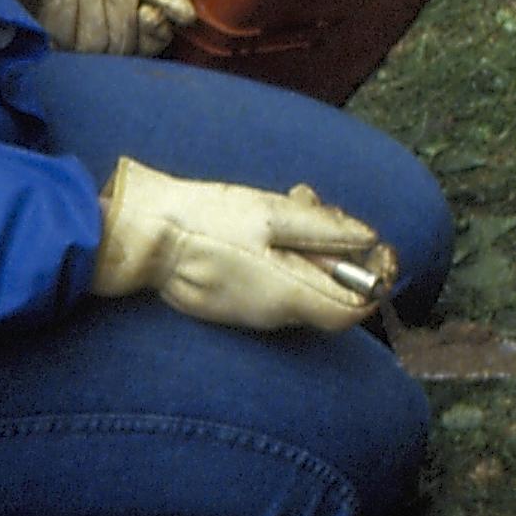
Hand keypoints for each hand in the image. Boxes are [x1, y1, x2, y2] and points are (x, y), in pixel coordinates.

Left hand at [0, 0, 198, 56]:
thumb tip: (185, 17)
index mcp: (123, 25)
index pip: (153, 42)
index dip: (152, 25)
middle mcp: (95, 48)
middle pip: (125, 44)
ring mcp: (64, 53)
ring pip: (100, 45)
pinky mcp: (35, 51)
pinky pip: (68, 41)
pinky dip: (70, 4)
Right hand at [90, 158, 398, 331]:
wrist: (141, 237)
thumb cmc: (205, 220)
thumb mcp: (274, 213)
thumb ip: (327, 231)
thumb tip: (370, 241)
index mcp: (290, 294)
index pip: (356, 309)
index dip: (373, 279)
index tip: (373, 246)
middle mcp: (276, 313)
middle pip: (333, 292)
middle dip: (338, 249)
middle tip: (316, 205)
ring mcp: (253, 312)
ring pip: (305, 283)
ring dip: (310, 244)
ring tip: (292, 201)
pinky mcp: (235, 303)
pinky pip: (277, 283)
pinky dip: (284, 254)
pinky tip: (267, 221)